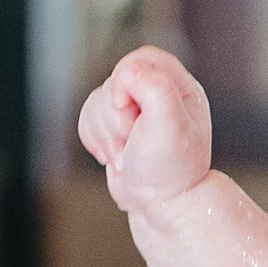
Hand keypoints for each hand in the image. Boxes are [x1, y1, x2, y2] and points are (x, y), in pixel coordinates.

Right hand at [78, 45, 210, 203]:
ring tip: (128, 154)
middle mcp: (158, 95)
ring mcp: (135, 111)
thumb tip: (127, 74)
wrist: (161, 208)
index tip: (127, 106)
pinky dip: (95, 140)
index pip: (143, 58)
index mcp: (180, 88)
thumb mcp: (170, 124)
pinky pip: (87, 117)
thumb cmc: (170, 171)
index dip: (127, 77)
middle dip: (116, 115)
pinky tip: (116, 158)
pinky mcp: (115, 127)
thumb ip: (153, 86)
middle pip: (114, 80)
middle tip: (135, 139)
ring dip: (106, 133)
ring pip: (97, 100)